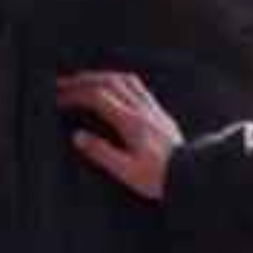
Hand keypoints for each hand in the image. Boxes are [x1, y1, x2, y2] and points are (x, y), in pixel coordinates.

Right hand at [55, 71, 183, 199]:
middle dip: (83, 79)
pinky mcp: (160, 113)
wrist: (193, 175)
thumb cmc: (161, 177)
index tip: (59, 97)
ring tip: (86, 80)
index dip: (75, 94)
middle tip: (64, 84)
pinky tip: (116, 87)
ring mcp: (152, 109)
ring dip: (102, 76)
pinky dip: (121, 80)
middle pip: (109, 81)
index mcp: (131, 123)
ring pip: (125, 80)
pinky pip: (139, 87)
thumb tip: (79, 137)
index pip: (98, 97)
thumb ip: (102, 152)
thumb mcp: (127, 171)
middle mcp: (142, 110)